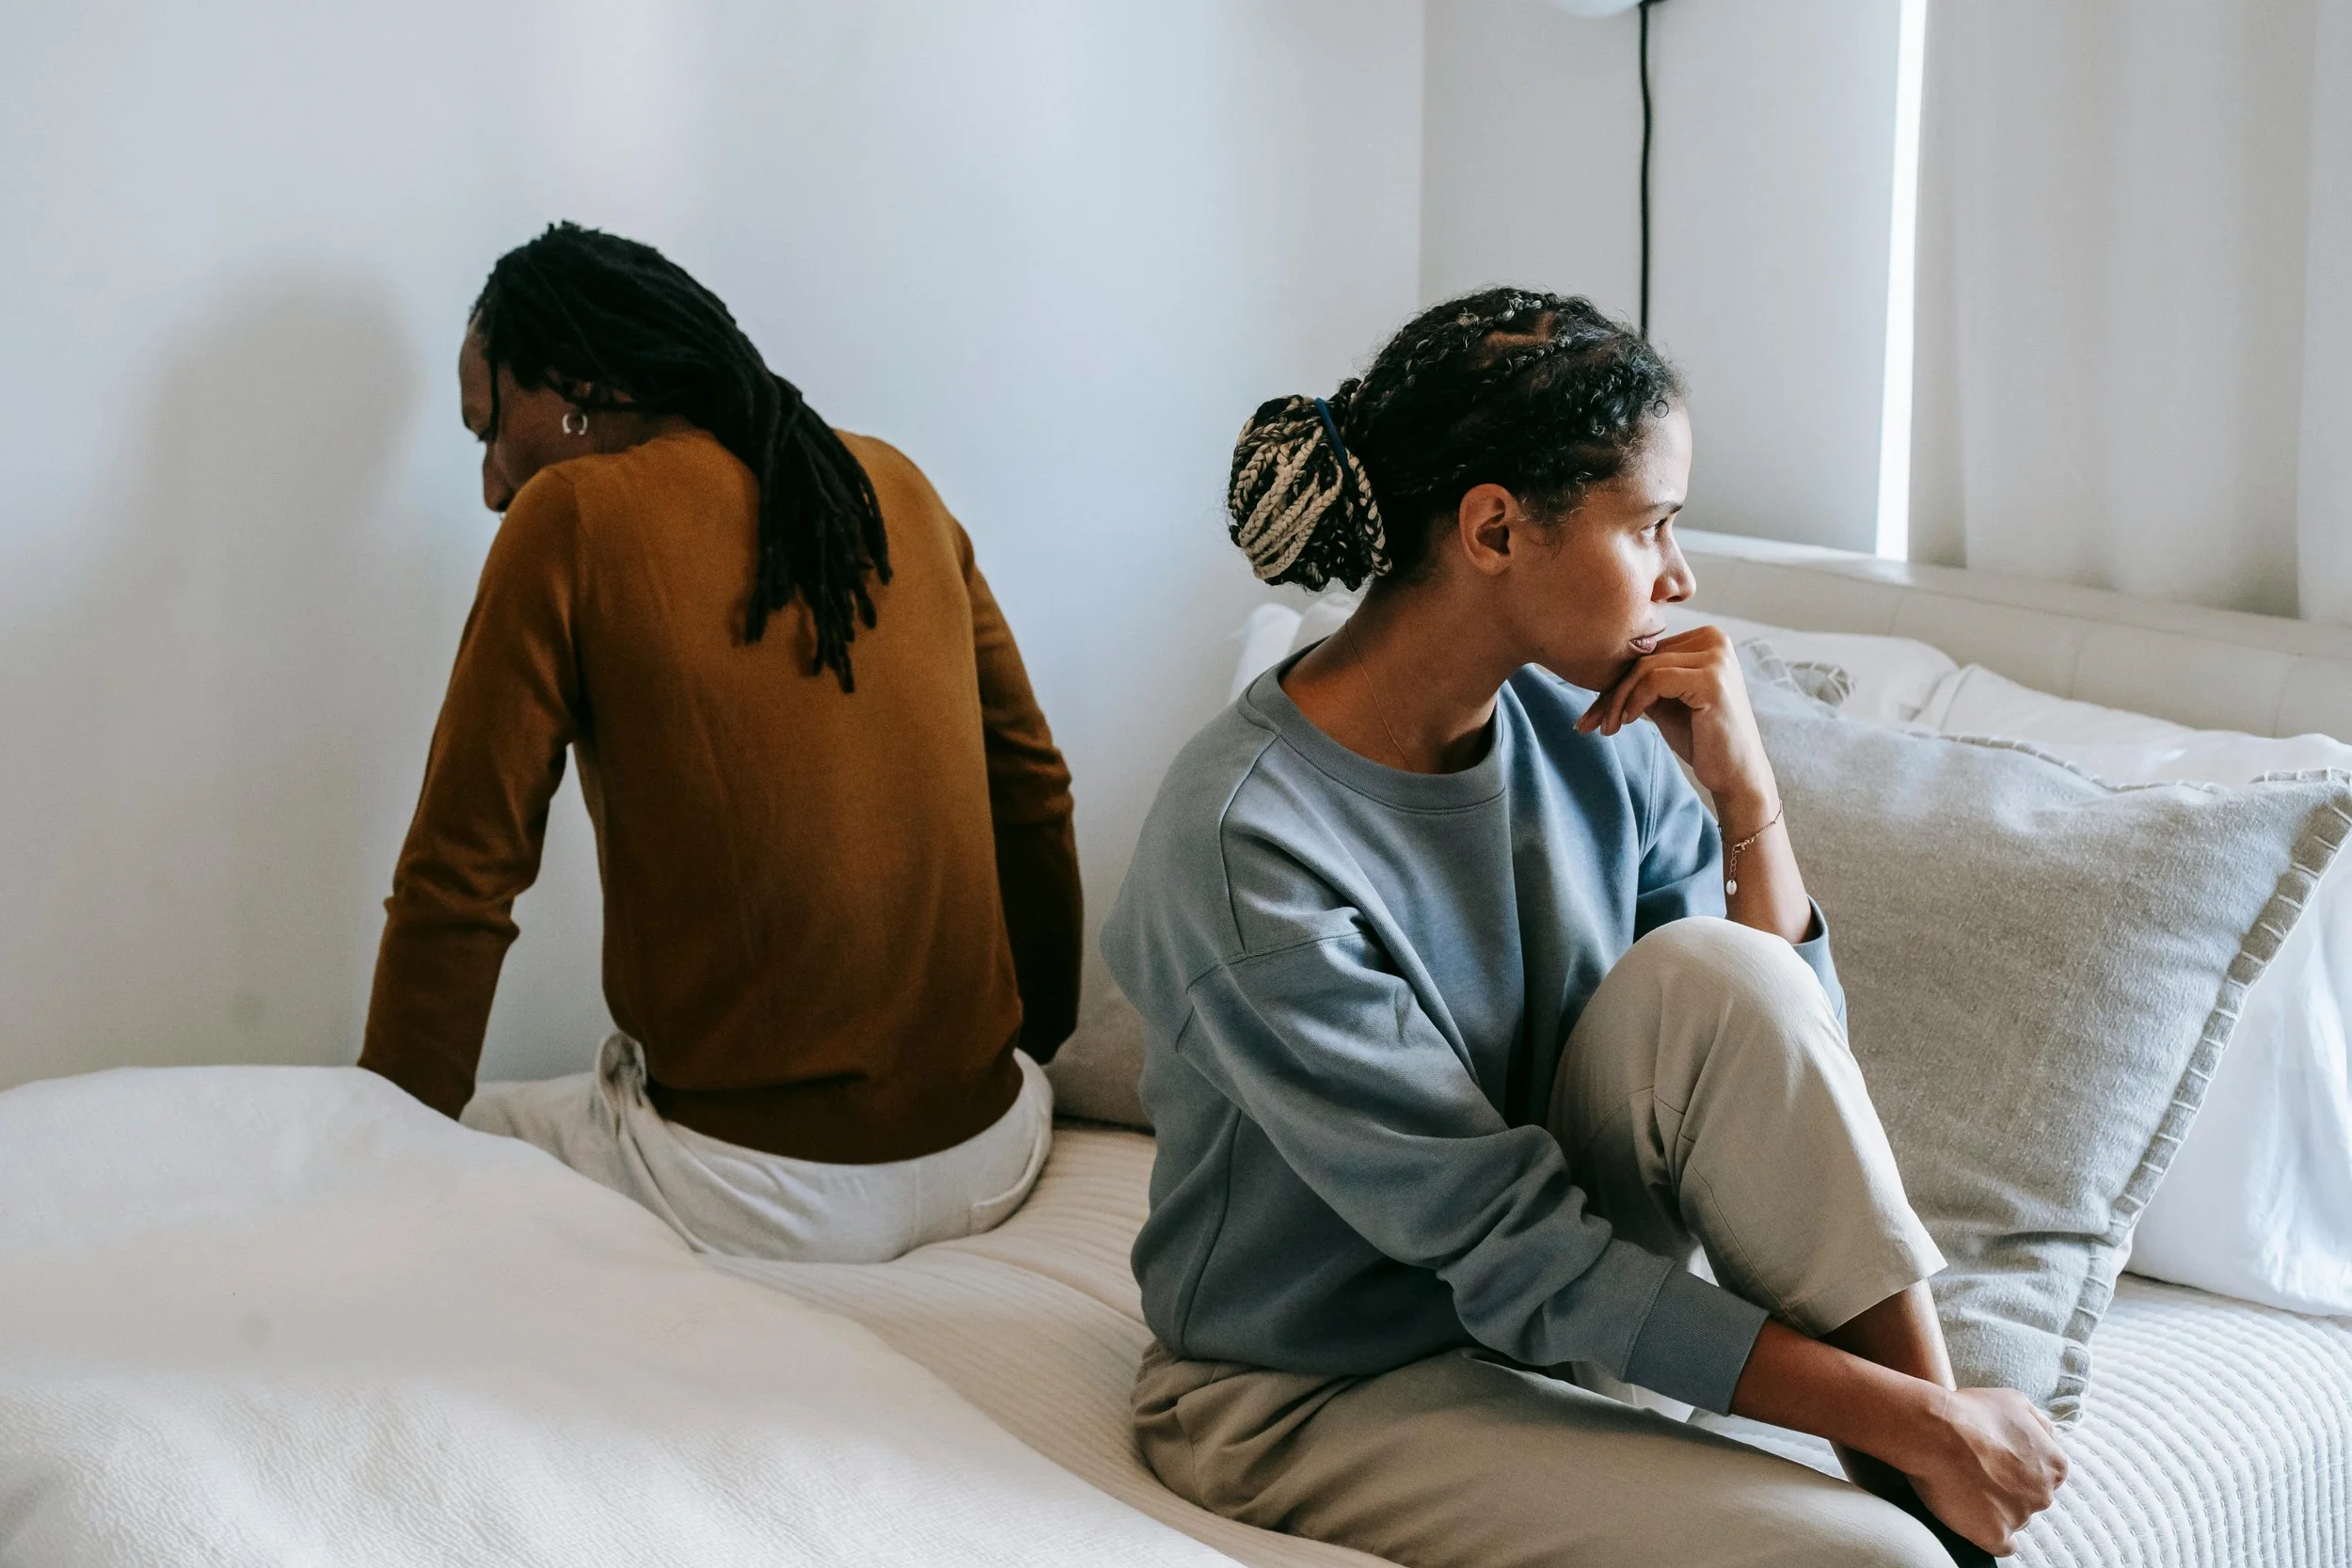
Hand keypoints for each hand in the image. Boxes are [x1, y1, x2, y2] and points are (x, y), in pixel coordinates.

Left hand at [1574, 626, 1773, 812]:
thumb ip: (1642, 679)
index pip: (1647, 652)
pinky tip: (1630, 721)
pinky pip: (1655, 680)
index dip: (1615, 681)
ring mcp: (1717, 657)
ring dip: (1618, 700)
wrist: (1735, 774)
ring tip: (1609, 727)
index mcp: (1705, 638)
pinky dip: (1635, 701)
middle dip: (1611, 692)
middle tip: (1590, 723)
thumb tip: (1595, 669)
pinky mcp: (1712, 679)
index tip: (1593, 712)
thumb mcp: (1665, 700)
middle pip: (1643, 658)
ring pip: (1645, 668)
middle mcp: (1714, 639)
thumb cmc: (1700, 737)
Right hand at [1898, 1387, 2068, 1554]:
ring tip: (1966, 1487)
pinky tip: (1974, 1519)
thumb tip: (2049, 1439)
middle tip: (1978, 1473)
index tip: (1997, 1462)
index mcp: (2054, 1465)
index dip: (2019, 1468)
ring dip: (1996, 1509)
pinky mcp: (1995, 1536)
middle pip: (2031, 1499)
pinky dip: (1990, 1534)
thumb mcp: (2014, 1400)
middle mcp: (2044, 1495)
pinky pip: (2002, 1546)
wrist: (1932, 1430)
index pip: (2046, 1476)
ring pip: (2015, 1520)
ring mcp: (2020, 1518)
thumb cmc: (1970, 1411)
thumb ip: (2040, 1425)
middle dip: (2010, 1489)